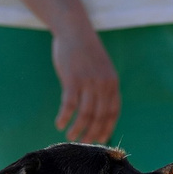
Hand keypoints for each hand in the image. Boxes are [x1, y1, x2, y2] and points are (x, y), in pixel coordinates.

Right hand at [49, 19, 119, 144]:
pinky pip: (69, 105)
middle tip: (82, 143)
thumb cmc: (85, 52)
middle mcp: (104, 85)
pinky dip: (64, 117)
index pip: (113, 112)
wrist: (74, 30)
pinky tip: (59, 123)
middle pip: (99, 117)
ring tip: (70, 137)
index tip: (100, 140)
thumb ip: (102, 87)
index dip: (107, 128)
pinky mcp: (73, 79)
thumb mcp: (101, 69)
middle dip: (91, 133)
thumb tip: (98, 109)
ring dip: (77, 129)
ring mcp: (89, 82)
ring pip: (85, 114)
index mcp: (112, 83)